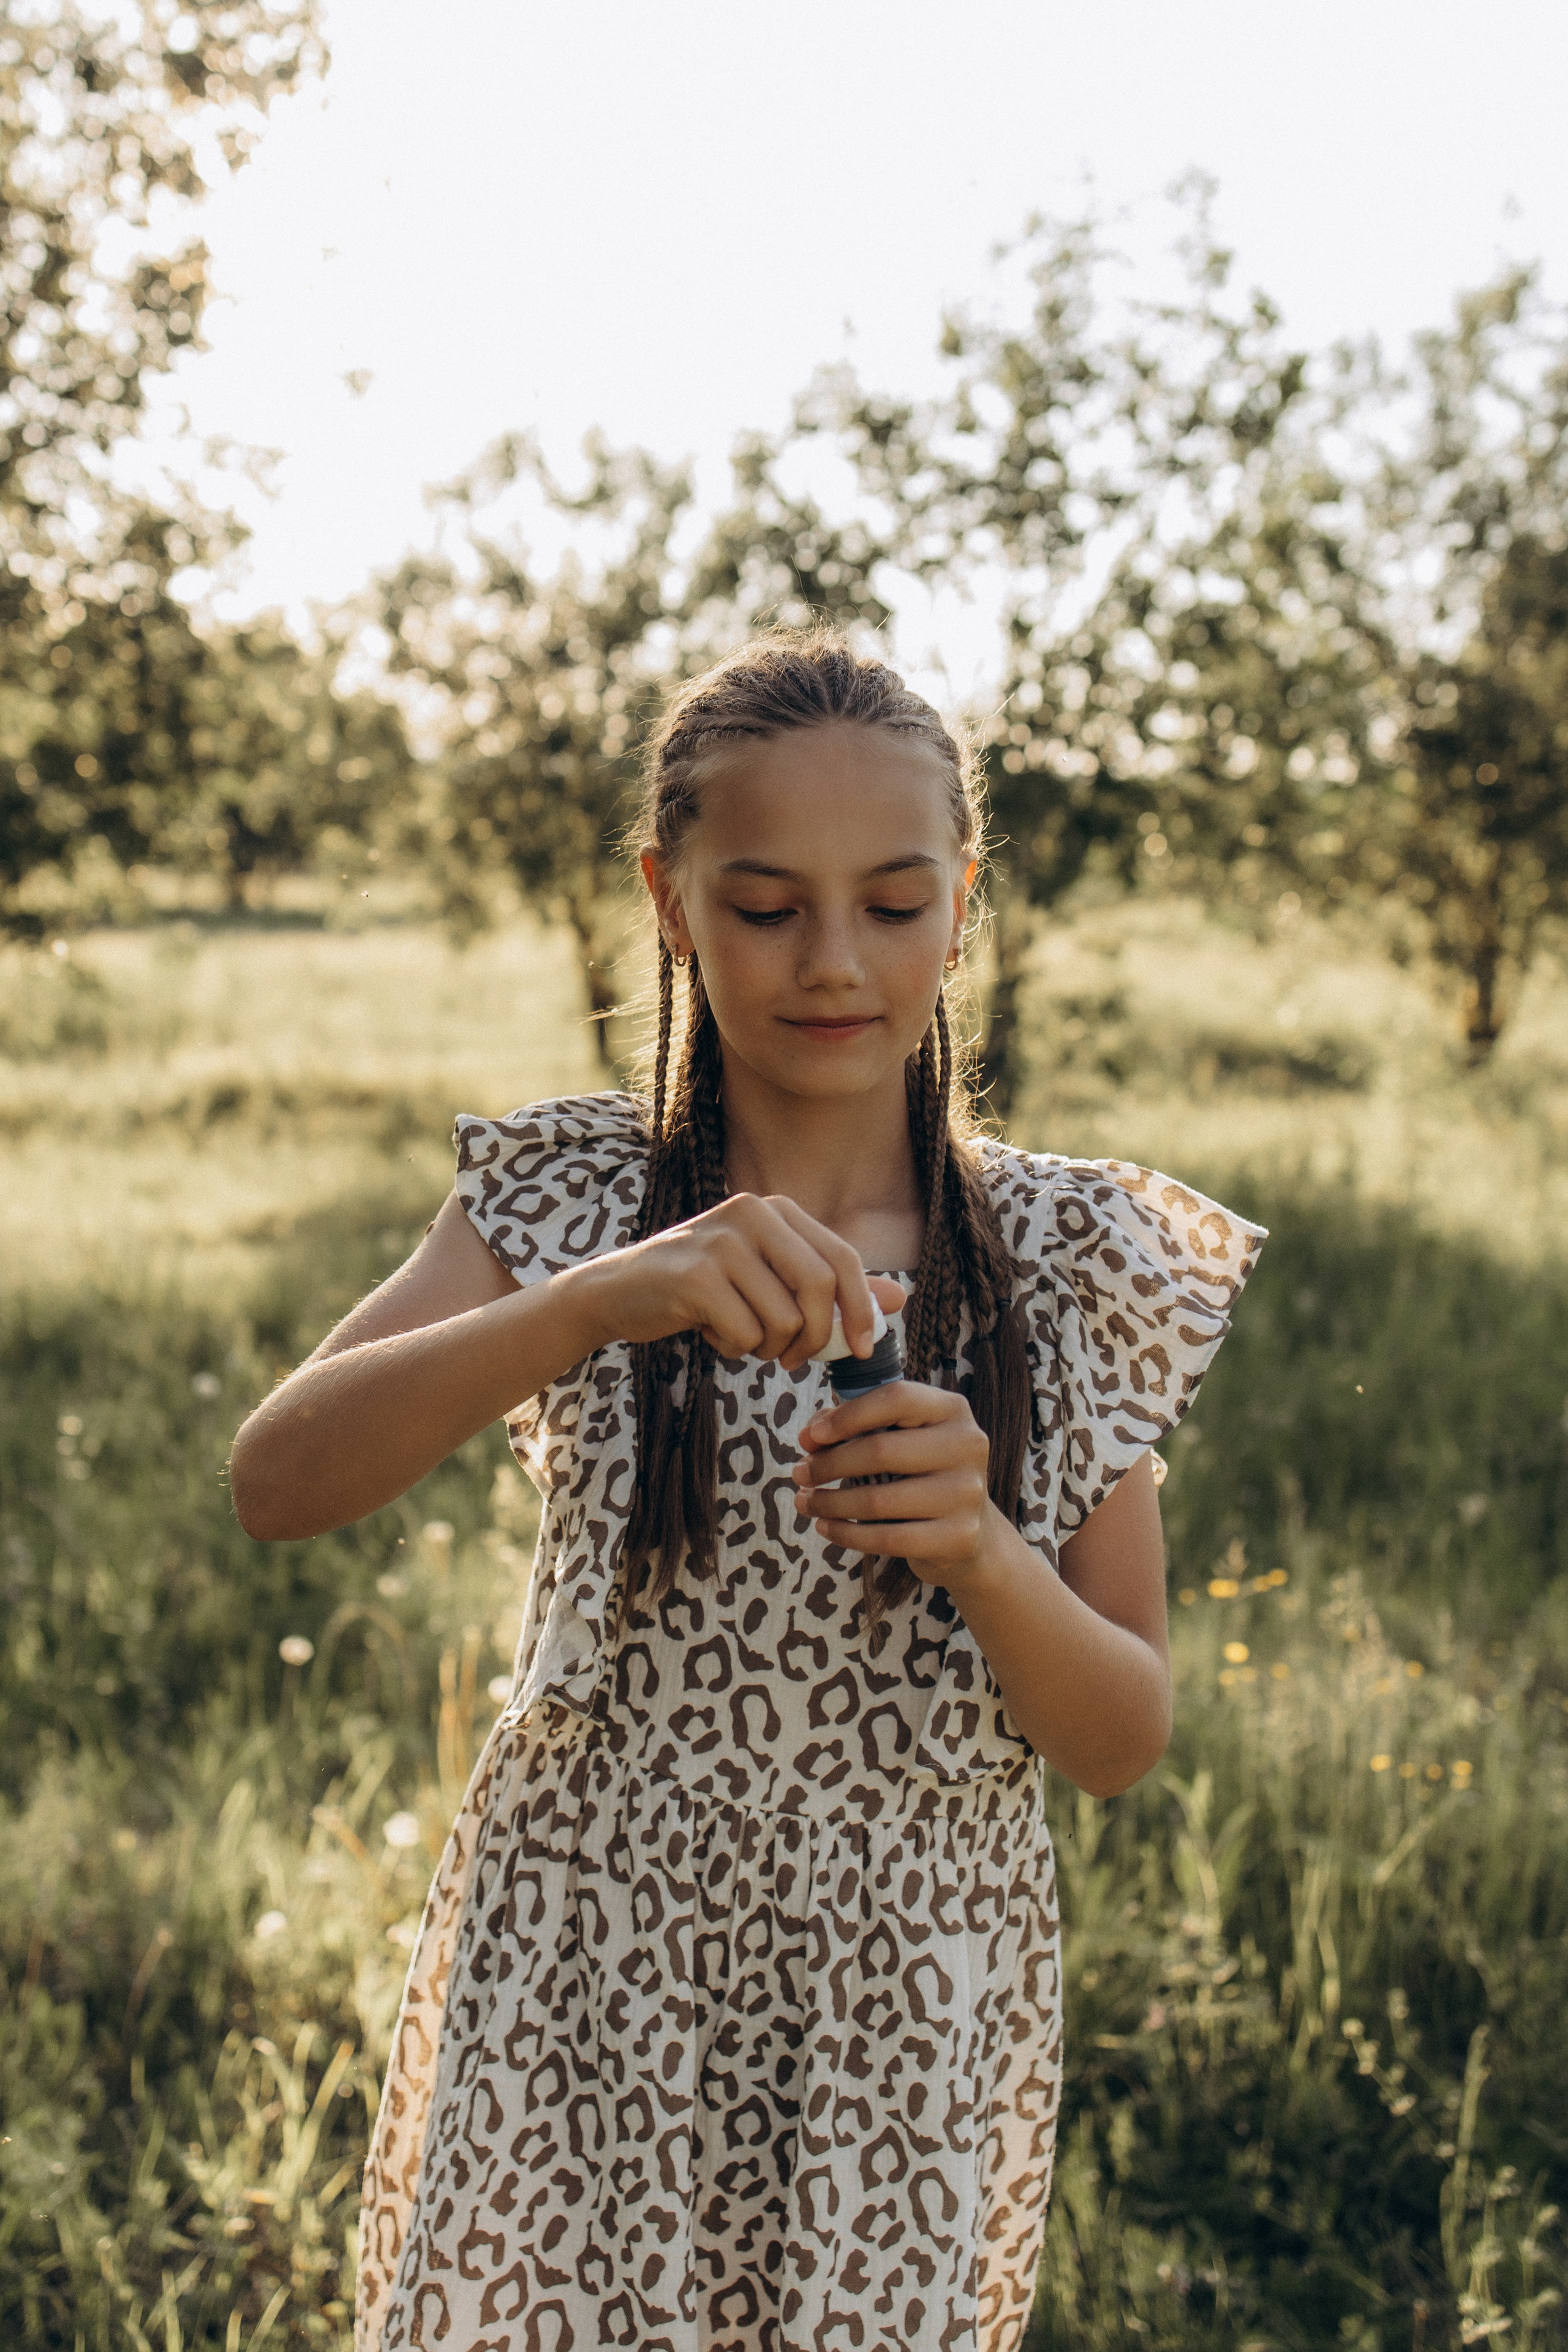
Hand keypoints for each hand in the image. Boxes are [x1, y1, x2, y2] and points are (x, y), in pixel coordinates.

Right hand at [575, 1192, 905, 1370]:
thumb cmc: (702, 1289)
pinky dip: (735, 1349)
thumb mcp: (768, 1279)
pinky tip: (710, 1334)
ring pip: (785, 1319)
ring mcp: (722, 1241)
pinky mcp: (696, 1276)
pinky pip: (746, 1334)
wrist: (618, 1292)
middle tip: (798, 1360)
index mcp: (775, 1208)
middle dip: (820, 1337)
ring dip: (770, 1348)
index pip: (843, 1258)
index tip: (863, 1348)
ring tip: (740, 1336)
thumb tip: (896, 1300)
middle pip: (822, 1286)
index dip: (862, 1307)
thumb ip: (829, 1285)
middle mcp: (751, 1212)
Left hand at [790, 1380, 996, 1583]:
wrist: (970, 1534)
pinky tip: (825, 1527)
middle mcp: (967, 1446)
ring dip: (829, 1503)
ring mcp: (966, 1494)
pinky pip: (886, 1539)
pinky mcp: (958, 1537)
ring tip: (805, 1501)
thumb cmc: (921, 1475)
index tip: (811, 1436)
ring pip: (878, 1501)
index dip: (848, 1415)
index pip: (896, 1398)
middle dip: (827, 1464)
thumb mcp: (900, 1438)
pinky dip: (846, 1534)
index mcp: (952, 1409)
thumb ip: (855, 1425)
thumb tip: (810, 1437)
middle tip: (799, 1473)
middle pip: (880, 1451)